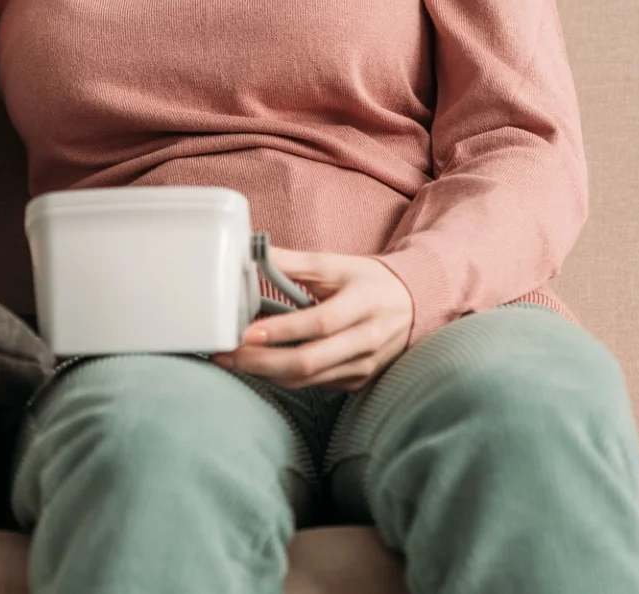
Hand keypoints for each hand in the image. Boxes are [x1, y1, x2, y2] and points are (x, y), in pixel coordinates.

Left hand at [209, 247, 413, 391]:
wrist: (412, 305)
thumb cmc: (368, 281)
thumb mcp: (335, 264)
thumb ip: (293, 262)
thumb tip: (250, 253)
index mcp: (363, 303)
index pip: (319, 323)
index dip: (281, 331)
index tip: (246, 332)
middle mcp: (367, 340)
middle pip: (310, 361)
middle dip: (262, 362)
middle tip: (226, 355)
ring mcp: (363, 366)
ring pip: (308, 380)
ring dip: (266, 373)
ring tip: (233, 361)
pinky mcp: (357, 381)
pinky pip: (314, 386)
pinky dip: (284, 378)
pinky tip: (260, 366)